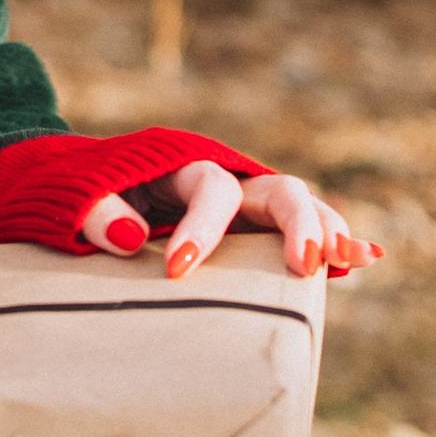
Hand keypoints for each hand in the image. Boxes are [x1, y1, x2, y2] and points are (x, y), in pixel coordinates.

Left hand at [77, 163, 381, 280]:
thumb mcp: (73, 197)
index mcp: (182, 164)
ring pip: (300, 209)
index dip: (202, 229)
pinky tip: (362, 260)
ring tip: (351, 261)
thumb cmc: (79, 196)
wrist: (81, 189)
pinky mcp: (253, 231)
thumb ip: (95, 211)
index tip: (179, 272)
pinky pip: (298, 234)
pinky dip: (330, 245)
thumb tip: (130, 239)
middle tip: (302, 265)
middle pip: (278, 189)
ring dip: (327, 233)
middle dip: (297, 224)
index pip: (210, 188)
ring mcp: (245, 204)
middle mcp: (225, 178)